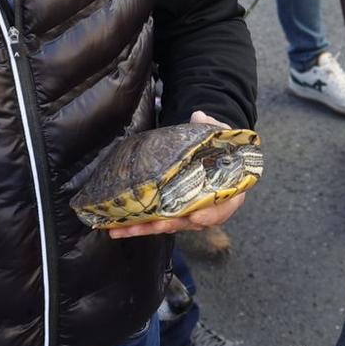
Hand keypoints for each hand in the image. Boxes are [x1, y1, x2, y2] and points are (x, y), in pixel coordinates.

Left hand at [104, 113, 250, 238]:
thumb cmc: (219, 149)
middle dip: (164, 225)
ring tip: (120, 229)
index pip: (220, 210)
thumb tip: (199, 117)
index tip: (196, 216)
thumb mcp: (220, 136)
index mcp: (226, 195)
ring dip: (143, 228)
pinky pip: (155, 222)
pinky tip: (118, 227)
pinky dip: (138, 225)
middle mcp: (206, 210)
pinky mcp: (171, 215)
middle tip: (147, 225)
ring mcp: (187, 215)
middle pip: (186, 223)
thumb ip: (212, 128)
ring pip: (166, 226)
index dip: (209, 215)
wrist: (213, 156)